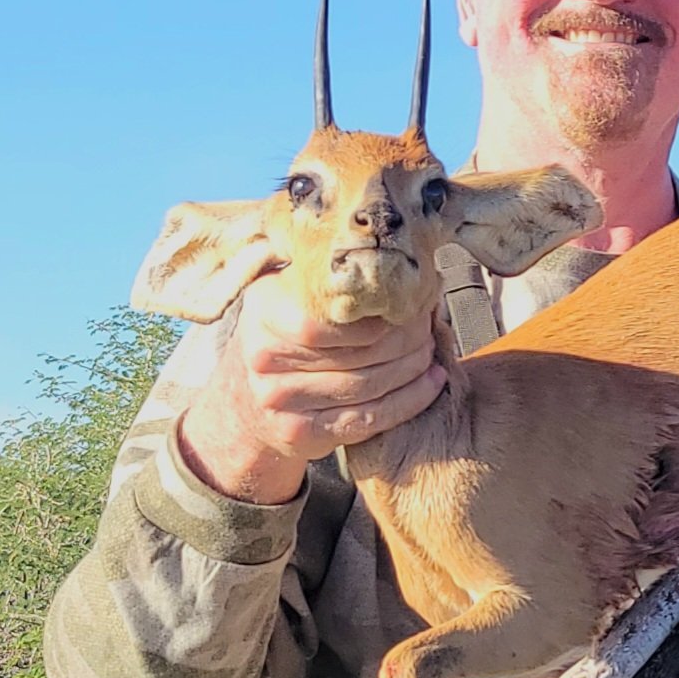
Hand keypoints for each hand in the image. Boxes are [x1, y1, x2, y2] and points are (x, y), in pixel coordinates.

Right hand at [178, 273, 446, 502]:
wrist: (244, 405)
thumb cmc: (282, 338)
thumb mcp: (286, 296)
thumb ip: (322, 273)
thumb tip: (391, 244)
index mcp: (264, 311)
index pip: (336, 317)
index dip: (385, 312)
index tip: (418, 298)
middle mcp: (264, 357)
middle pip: (360, 351)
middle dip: (408, 338)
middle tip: (433, 324)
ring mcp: (279, 400)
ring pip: (369, 385)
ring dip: (414, 368)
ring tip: (434, 350)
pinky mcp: (299, 433)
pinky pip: (368, 418)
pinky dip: (409, 400)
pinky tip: (432, 383)